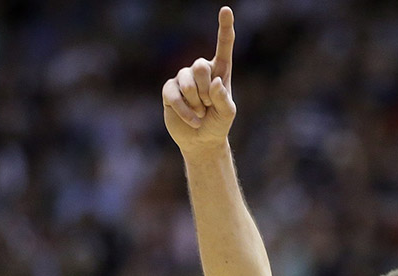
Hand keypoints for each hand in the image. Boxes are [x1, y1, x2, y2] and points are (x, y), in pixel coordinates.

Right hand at [162, 7, 236, 153]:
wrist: (201, 140)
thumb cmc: (218, 124)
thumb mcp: (227, 113)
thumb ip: (223, 98)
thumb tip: (214, 82)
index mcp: (220, 70)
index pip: (223, 46)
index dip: (224, 27)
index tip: (226, 10)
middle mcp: (200, 70)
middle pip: (200, 66)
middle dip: (206, 92)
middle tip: (208, 106)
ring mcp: (183, 78)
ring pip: (188, 82)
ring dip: (197, 103)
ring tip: (201, 113)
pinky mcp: (169, 90)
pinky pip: (175, 96)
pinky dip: (186, 111)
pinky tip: (193, 120)